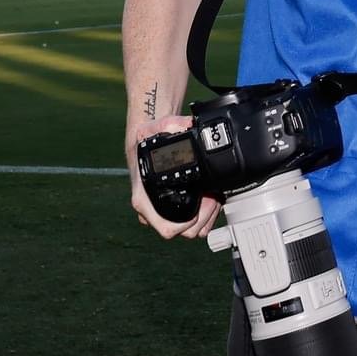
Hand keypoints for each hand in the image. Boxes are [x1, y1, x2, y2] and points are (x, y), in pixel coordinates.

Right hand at [126, 115, 220, 239]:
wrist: (144, 141)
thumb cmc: (148, 138)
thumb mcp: (158, 127)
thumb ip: (173, 124)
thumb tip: (188, 125)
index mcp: (144, 198)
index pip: (165, 227)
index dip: (185, 224)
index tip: (199, 208)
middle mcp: (151, 209)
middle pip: (182, 231)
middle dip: (202, 217)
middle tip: (211, 197)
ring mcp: (162, 211)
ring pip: (190, 229)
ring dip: (206, 216)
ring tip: (212, 195)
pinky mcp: (173, 209)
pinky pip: (192, 222)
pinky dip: (205, 214)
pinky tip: (210, 197)